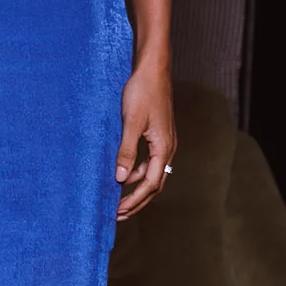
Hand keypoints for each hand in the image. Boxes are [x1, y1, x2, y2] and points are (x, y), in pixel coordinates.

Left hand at [114, 62, 174, 218]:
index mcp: (164, 148)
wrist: (153, 70)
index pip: (150, 184)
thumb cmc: (142, 92)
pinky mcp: (159, 135)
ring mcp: (165, 142)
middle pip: (155, 184)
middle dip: (137, 201)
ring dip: (137, 187)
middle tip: (119, 215)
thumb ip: (126, 151)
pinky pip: (150, 161)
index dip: (134, 200)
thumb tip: (120, 179)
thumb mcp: (131, 122)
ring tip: (119, 198)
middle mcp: (168, 148)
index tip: (118, 212)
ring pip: (152, 174)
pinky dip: (137, 172)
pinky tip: (124, 174)